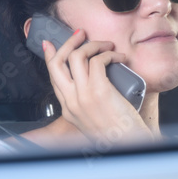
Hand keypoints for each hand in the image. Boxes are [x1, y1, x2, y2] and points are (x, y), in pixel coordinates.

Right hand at [42, 29, 154, 145]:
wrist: (128, 144)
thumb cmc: (117, 133)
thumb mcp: (93, 119)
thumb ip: (86, 102)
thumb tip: (94, 78)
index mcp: (67, 109)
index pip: (52, 76)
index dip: (50, 56)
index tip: (50, 43)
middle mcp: (71, 101)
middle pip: (58, 62)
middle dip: (68, 42)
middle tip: (81, 33)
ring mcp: (83, 96)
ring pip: (77, 56)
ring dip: (94, 44)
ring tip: (108, 46)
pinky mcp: (99, 91)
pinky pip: (98, 61)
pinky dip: (109, 54)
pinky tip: (119, 56)